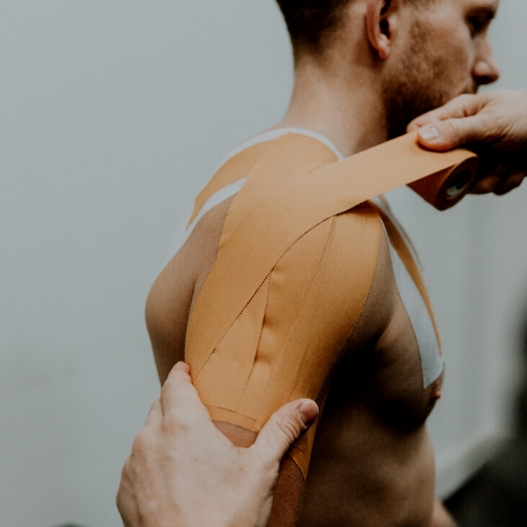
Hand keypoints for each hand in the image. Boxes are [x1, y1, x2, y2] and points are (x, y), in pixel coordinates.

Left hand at [116, 362, 318, 526]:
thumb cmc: (224, 521)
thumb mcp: (261, 470)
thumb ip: (282, 430)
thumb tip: (306, 407)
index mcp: (182, 424)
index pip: (174, 382)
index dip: (181, 373)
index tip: (188, 370)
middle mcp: (151, 439)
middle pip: (159, 405)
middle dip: (175, 402)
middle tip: (196, 410)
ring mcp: (134, 466)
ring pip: (146, 434)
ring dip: (162, 433)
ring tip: (185, 447)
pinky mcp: (125, 492)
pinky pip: (136, 463)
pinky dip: (151, 461)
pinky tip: (171, 477)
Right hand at [408, 90, 526, 194]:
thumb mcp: (491, 122)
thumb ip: (456, 131)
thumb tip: (420, 138)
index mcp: (458, 115)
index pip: (420, 131)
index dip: (416, 148)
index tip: (420, 164)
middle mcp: (465, 137)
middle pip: (442, 166)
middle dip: (463, 172)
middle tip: (479, 165)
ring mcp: (479, 155)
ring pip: (466, 182)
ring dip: (490, 178)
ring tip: (509, 163)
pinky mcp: (494, 170)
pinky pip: (488, 187)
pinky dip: (505, 181)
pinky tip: (519, 167)